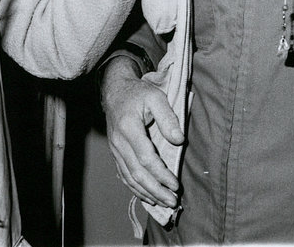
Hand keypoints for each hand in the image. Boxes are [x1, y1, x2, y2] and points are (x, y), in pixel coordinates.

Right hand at [100, 57, 182, 207]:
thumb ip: (168, 118)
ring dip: (147, 193)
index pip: (145, 158)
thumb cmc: (138, 93)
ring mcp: (115, 149)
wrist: (115, 91)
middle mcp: (119, 142)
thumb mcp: (156, 97)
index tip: (176, 184)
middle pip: (137, 173)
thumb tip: (179, 140)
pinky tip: (147, 196)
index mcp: (128, 128)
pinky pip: (124, 175)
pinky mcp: (115, 153)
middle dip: (156, 190)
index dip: (161, 174)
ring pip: (129, 177)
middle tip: (172, 201)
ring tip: (164, 203)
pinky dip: (135, 188)